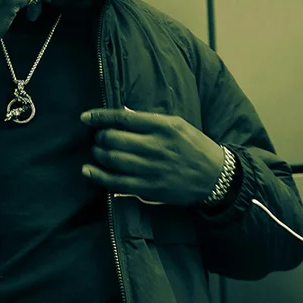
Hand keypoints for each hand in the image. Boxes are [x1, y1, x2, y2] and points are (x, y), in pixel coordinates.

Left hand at [79, 107, 225, 206]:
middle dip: (99, 137)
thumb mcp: (178, 125)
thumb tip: (123, 114)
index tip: (85, 117)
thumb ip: (150, 120)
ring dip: (98, 154)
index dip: (100, 117)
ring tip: (97, 151)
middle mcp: (155, 146)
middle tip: (97, 137)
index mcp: (163, 126)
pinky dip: (98, 176)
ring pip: (112, 159)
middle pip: (113, 139)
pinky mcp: (149, 188)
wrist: (216, 177)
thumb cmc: (195, 147)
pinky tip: (88, 170)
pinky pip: (116, 182)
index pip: (123, 118)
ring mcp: (151, 169)